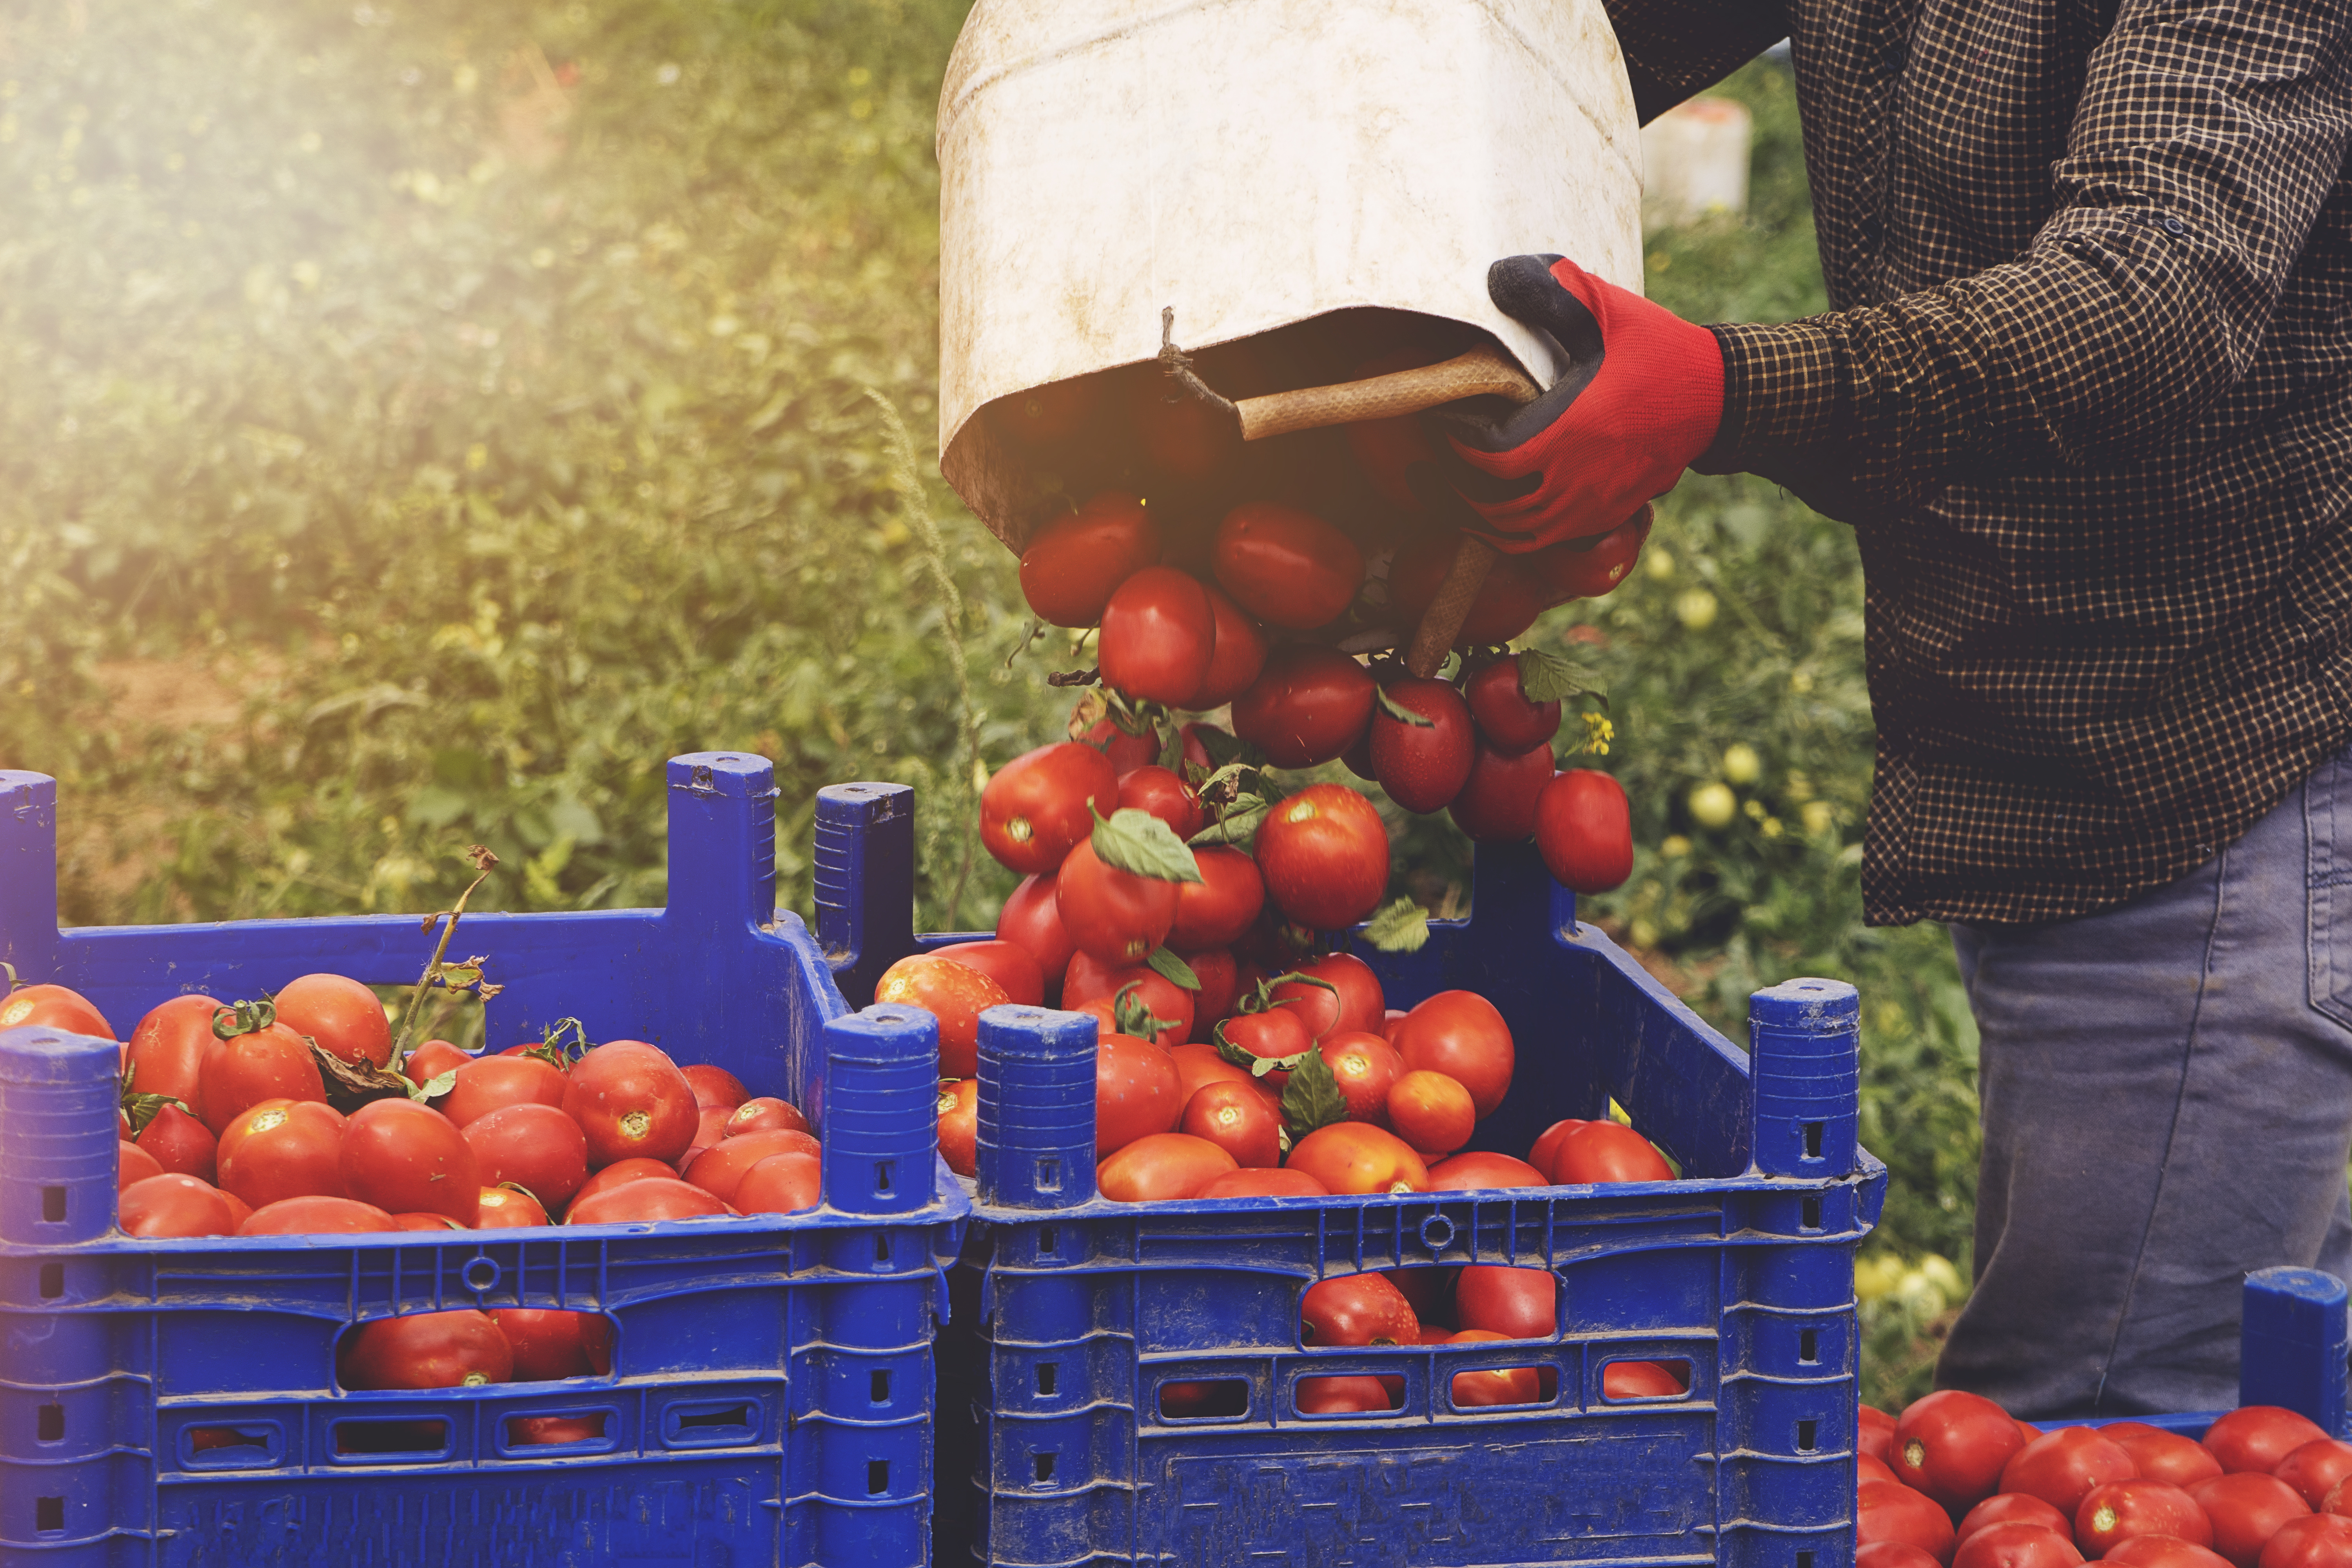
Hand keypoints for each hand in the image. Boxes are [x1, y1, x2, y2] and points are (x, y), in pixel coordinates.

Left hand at [1417, 255, 1724, 549]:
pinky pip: (1539, 541)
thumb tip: (1496, 280)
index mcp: (1570, 431)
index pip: (1489, 455)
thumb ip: (1550, 292)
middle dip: (1453, 478)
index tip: (1440, 415)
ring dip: (1473, 511)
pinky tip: (1489, 507)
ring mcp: (1589, 506)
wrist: (1715, 398)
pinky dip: (1505, 530)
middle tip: (1431, 450)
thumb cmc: (1655, 350)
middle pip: (1490, 501)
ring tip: (1448, 483)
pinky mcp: (1601, 517)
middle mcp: (1576, 479)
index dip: (1454, 441)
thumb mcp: (1604, 309)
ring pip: (1511, 531)